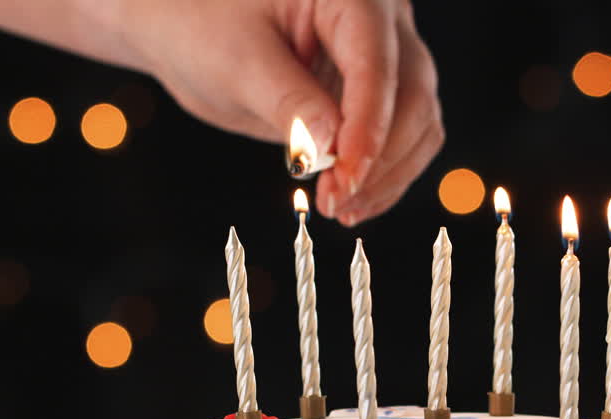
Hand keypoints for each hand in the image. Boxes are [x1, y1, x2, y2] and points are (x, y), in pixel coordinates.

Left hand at [120, 0, 444, 224]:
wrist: (190, 28)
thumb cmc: (204, 24)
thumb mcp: (237, 62)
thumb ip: (288, 102)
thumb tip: (329, 147)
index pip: (376, 63)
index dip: (367, 127)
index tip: (346, 176)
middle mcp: (381, 19)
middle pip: (411, 94)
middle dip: (380, 156)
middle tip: (338, 200)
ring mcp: (385, 55)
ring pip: (420, 119)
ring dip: (389, 173)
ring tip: (343, 207)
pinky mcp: (378, 91)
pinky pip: (405, 135)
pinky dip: (385, 173)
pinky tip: (352, 198)